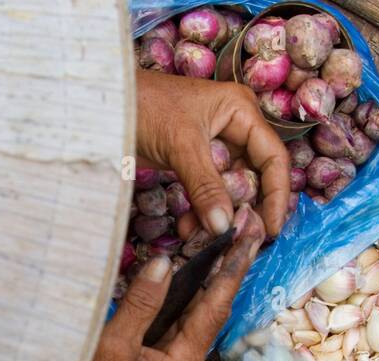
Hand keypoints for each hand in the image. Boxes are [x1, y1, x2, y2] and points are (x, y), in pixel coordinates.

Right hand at [69, 231, 261, 360]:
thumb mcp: (111, 344)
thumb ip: (141, 304)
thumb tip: (165, 264)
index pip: (213, 311)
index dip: (232, 271)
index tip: (250, 240)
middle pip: (211, 314)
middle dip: (227, 272)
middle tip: (244, 232)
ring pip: (196, 320)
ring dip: (208, 284)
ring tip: (225, 245)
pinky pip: (178, 328)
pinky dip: (185, 300)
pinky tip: (189, 276)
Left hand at [136, 70, 290, 240]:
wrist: (101, 105)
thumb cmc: (144, 106)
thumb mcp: (181, 146)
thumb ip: (205, 187)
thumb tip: (224, 227)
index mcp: (241, 111)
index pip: (272, 159)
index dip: (277, 195)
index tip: (272, 228)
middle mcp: (233, 128)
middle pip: (254, 177)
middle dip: (245, 208)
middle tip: (238, 237)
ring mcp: (212, 146)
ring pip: (228, 189)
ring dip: (219, 214)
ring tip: (206, 237)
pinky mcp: (191, 162)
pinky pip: (206, 192)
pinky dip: (200, 211)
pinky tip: (188, 228)